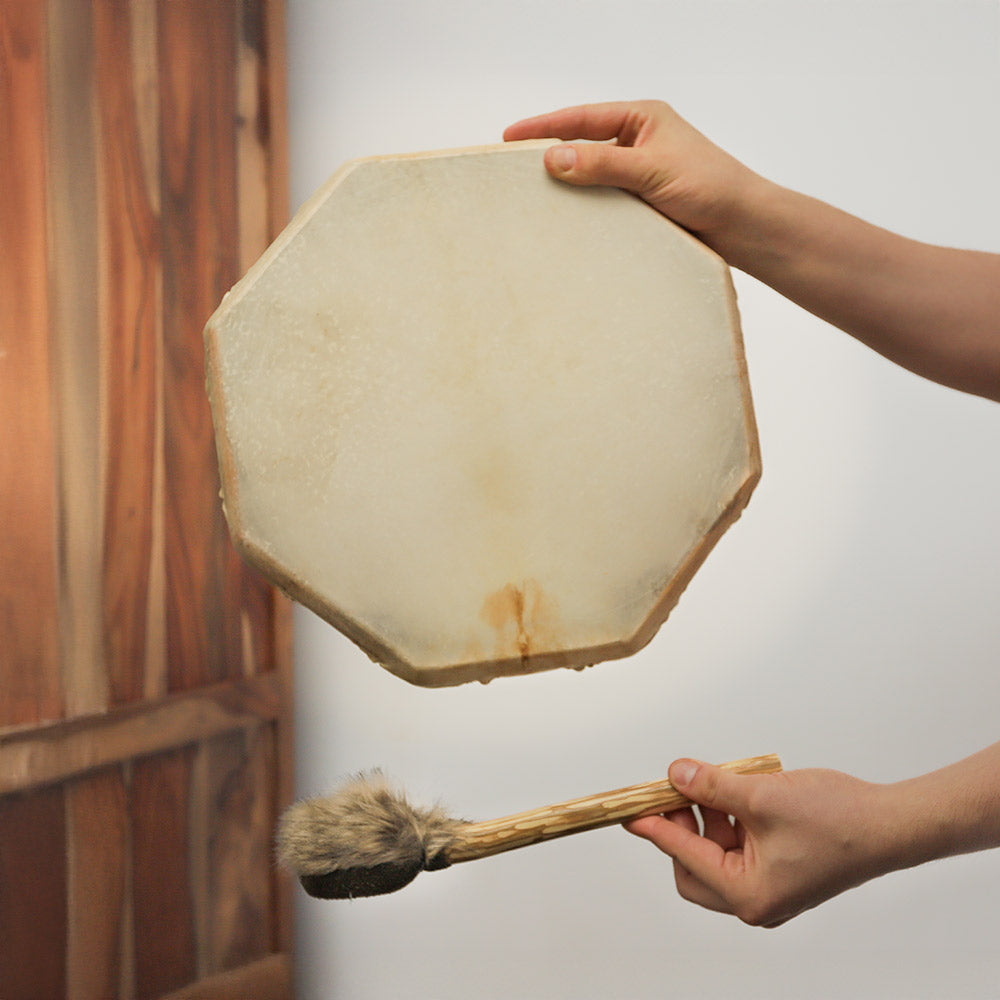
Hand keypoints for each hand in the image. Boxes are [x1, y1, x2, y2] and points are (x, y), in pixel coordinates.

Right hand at [504, 100, 763, 250]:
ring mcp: (638, 175)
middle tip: (513, 170)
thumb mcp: (651, 170)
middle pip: (582, 145)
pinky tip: (568, 222)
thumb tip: (553, 158)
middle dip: (550, 157)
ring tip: (534, 199)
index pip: (582, 119)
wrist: (742, 227)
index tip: (510, 136)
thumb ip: (602, 164)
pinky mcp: (641, 204)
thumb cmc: (710, 187)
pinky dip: (585, 210)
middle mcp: (638, 143)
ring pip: (591, 177)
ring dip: (568, 188)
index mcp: (642, 119)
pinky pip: (604, 203)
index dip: (544, 127)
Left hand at [624, 759, 895, 926]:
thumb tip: (675, 774)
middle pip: (693, 867)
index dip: (656, 828)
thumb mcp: (760, 795)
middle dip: (681, 826)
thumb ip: (711, 786)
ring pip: (715, 854)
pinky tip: (734, 792)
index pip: (684, 856)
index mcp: (748, 894)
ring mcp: (769, 888)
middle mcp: (756, 901)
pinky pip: (738, 848)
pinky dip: (729, 821)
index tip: (628, 811)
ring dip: (707, 818)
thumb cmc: (836, 818)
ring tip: (712, 783)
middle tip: (676, 790)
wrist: (890, 824)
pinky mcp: (780, 871)